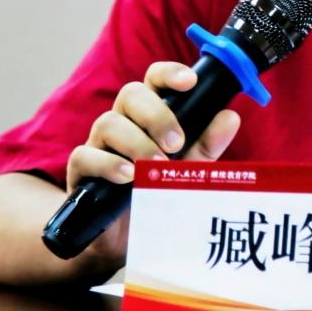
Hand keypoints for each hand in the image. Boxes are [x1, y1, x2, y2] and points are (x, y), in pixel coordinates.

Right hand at [63, 61, 241, 260]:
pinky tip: (128, 177)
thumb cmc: (160, 192)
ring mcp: (99, 144)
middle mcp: (123, 122)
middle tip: (176, 143)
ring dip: (136, 142)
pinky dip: (108, 164)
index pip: (154, 79)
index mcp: (150, 114)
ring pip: (108, 122)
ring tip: (156, 166)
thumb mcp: (190, 169)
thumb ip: (208, 144)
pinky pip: (84, 155)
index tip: (189, 82)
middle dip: (156, 114)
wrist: (130, 237)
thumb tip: (230, 117)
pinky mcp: (81, 171)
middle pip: (131, 94)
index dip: (169, 73)